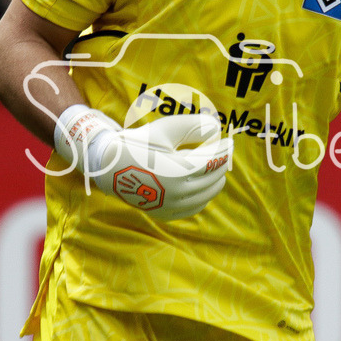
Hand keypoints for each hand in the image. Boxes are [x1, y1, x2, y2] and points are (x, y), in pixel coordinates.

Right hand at [54, 104, 232, 219]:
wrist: (110, 167)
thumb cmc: (139, 143)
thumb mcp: (165, 129)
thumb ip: (193, 126)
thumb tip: (216, 127)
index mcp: (178, 170)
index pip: (213, 160)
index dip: (224, 150)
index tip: (230, 141)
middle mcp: (177, 192)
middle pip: (213, 178)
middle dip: (221, 163)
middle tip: (223, 152)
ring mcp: (171, 206)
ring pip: (207, 195)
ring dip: (215, 180)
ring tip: (215, 167)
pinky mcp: (165, 214)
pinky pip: (194, 207)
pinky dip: (203, 196)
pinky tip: (202, 184)